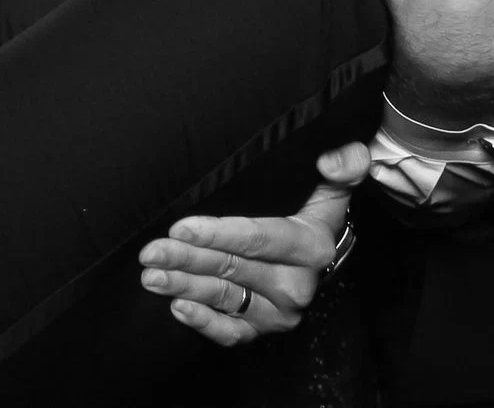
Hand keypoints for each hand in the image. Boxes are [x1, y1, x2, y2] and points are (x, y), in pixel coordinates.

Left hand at [137, 142, 369, 344]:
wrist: (321, 252)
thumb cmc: (316, 210)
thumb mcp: (334, 184)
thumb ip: (343, 164)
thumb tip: (329, 161)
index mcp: (310, 246)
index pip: (258, 240)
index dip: (218, 234)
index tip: (180, 228)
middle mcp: (297, 284)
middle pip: (232, 269)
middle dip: (187, 260)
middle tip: (150, 254)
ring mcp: (279, 311)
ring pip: (225, 298)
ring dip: (184, 288)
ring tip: (151, 277)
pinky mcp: (264, 328)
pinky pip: (232, 332)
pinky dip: (204, 324)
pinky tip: (177, 309)